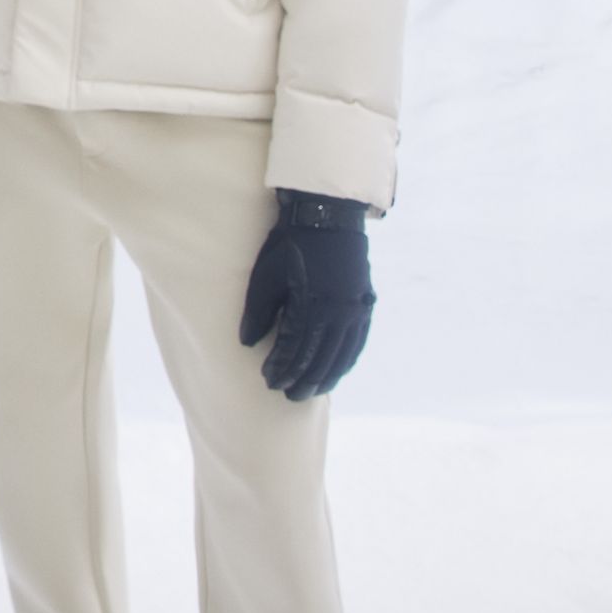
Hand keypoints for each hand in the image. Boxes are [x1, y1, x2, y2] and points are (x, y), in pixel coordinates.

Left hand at [238, 193, 375, 401]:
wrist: (328, 217)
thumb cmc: (289, 244)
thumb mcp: (266, 275)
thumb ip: (258, 312)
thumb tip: (246, 343)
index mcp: (311, 305)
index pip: (294, 349)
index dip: (281, 368)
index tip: (268, 380)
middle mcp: (338, 312)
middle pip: (319, 358)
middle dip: (302, 379)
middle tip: (287, 395)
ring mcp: (355, 310)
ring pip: (340, 355)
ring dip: (325, 376)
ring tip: (310, 391)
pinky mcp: (364, 305)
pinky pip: (356, 343)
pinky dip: (345, 361)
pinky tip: (336, 371)